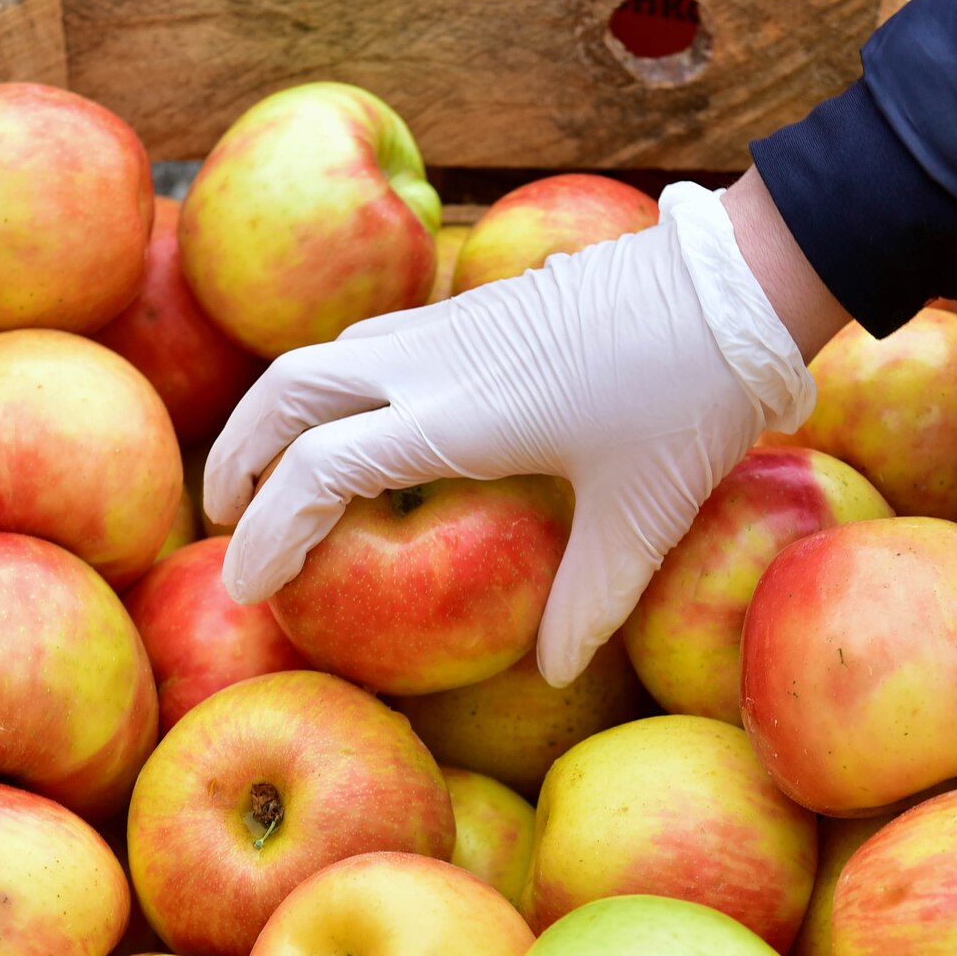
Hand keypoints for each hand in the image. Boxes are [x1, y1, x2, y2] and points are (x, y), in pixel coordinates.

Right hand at [203, 179, 829, 684]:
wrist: (734, 281)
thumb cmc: (689, 396)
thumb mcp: (640, 513)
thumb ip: (588, 599)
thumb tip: (554, 674)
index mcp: (456, 418)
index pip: (315, 471)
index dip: (267, 533)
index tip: (246, 585)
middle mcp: (432, 362)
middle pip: (286, 394)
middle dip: (239, 454)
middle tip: (222, 516)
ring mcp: (450, 323)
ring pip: (322, 356)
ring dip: (279, 412)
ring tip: (273, 471)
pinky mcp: (477, 304)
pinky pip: (369, 341)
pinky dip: (332, 385)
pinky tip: (362, 423)